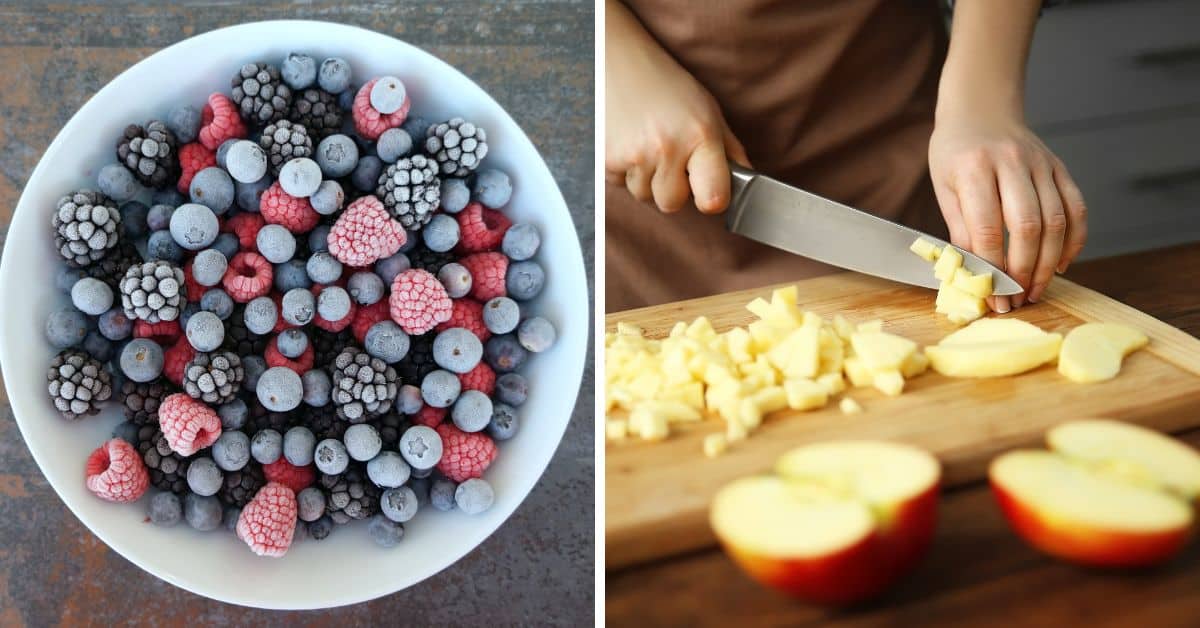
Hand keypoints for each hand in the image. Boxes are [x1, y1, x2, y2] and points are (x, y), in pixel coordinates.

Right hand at [605, 1, 748, 213]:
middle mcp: (668, 148)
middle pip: (672, 204)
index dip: (711, 199)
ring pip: (645, 196)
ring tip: (647, 146)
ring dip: (647, 180)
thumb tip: (746, 180)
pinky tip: (629, 144)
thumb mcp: (707, 110)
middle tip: (670, 159)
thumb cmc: (666, 86)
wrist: (618, 62)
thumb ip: (729, 149)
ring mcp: (635, 156)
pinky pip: (620, 185)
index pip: (713, 199)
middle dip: (672, 189)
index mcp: (701, 136)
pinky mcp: (607, 160)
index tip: (707, 191)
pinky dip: (624, 171)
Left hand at [928, 111, 1086, 310]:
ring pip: (1057, 220)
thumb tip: (972, 274)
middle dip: (1024, 271)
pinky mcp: (1060, 168)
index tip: (992, 297)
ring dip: (1049, 263)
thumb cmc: (955, 153)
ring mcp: (1041, 164)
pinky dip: (1073, 241)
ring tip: (1036, 290)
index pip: (987, 228)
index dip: (992, 268)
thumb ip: (960, 229)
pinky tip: (1061, 264)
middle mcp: (1012, 162)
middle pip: (1028, 226)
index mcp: (974, 168)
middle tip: (1016, 299)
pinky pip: (1076, 208)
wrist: (981, 110)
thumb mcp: (944, 187)